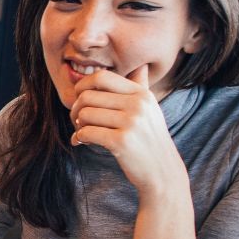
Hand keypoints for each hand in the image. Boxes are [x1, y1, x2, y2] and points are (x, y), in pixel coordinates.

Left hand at [68, 64, 187, 199]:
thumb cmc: (149, 139)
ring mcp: (131, 122)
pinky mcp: (122, 141)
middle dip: (75, 109)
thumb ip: (141, 87)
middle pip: (87, 96)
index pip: (101, 76)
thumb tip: (142, 66)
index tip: (79, 99)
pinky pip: (86, 132)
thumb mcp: (150, 109)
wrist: (162, 172)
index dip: (82, 86)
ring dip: (77, 125)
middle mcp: (138, 104)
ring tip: (82, 133)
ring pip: (84, 114)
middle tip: (77, 121)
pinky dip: (79, 138)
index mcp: (141, 94)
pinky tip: (81, 142)